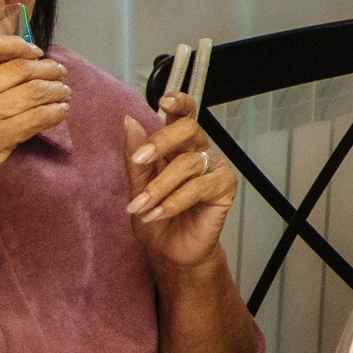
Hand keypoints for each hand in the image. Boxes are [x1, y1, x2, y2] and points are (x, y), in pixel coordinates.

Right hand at [0, 35, 69, 220]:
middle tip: (58, 72)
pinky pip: (36, 118)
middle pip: (18, 68)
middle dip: (46, 68)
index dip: (17, 44)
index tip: (33, 51)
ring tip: (64, 91)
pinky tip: (60, 112)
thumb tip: (8, 73)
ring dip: (56, 90)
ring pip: (32, 91)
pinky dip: (54, 113)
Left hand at [125, 94, 237, 269]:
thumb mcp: (137, 186)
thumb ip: (136, 156)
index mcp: (179, 146)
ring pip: (187, 164)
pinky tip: (157, 214)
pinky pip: (198, 187)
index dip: (179, 102)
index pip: (184, 115)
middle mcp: (198, 152)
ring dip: (158, 187)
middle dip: (161, 141)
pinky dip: (173, 202)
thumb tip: (129, 122)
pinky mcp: (223, 189)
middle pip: (188, 129)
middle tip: (140, 159)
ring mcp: (214, 169)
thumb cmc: (155, 217)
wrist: (169, 252)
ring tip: (140, 207)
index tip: (164, 101)